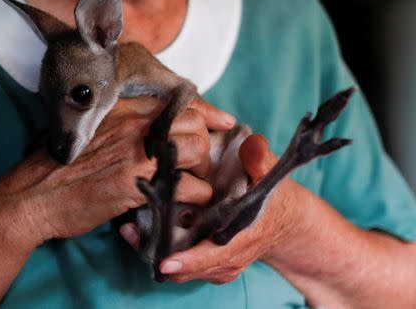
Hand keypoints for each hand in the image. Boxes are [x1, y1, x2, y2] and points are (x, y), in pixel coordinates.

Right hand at [0, 95, 235, 244]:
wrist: (34, 194)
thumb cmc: (60, 164)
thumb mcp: (90, 130)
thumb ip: (122, 124)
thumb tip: (152, 128)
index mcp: (122, 107)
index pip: (178, 99)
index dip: (206, 111)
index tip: (222, 120)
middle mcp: (133, 123)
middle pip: (194, 122)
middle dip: (203, 144)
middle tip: (196, 165)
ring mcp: (136, 152)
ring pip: (197, 149)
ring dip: (202, 171)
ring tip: (192, 184)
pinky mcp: (137, 184)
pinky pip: (188, 187)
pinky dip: (194, 199)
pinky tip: (184, 205)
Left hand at [120, 134, 299, 283]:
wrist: (286, 221)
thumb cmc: (275, 196)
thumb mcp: (270, 175)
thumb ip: (259, 160)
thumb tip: (253, 145)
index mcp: (243, 237)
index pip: (215, 255)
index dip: (190, 260)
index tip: (165, 261)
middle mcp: (229, 258)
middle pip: (189, 267)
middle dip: (159, 253)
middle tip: (131, 234)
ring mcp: (219, 265)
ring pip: (182, 270)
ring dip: (155, 252)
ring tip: (129, 231)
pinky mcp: (210, 264)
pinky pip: (183, 266)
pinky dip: (162, 252)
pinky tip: (141, 232)